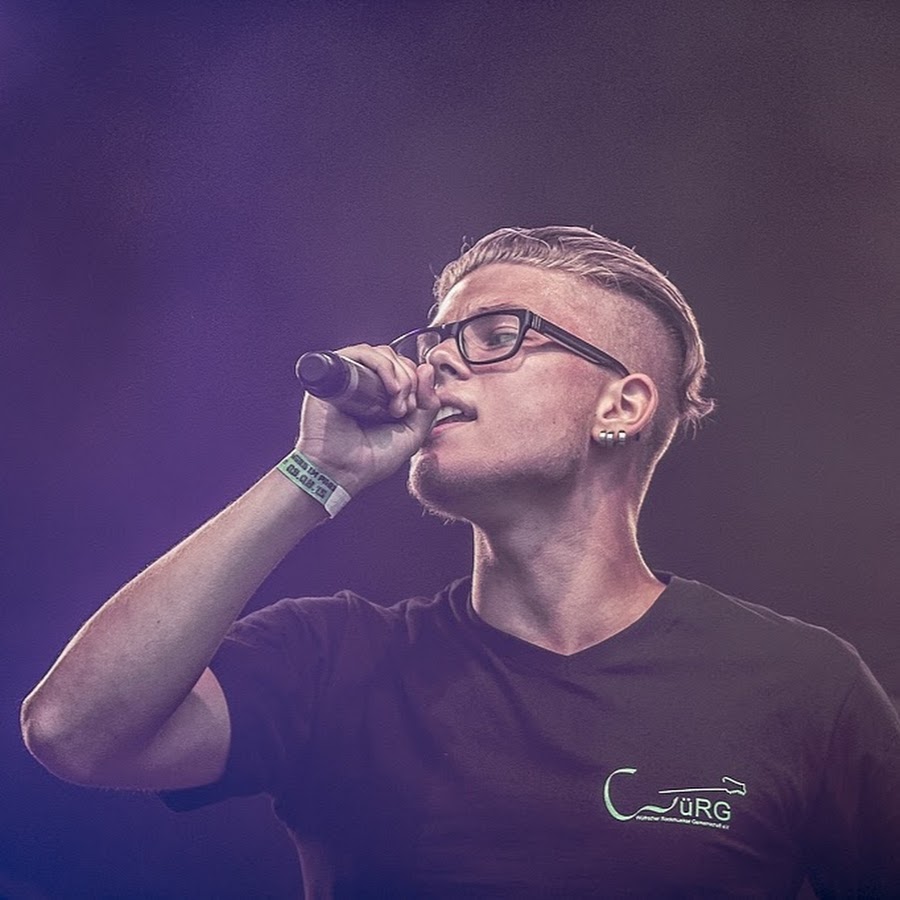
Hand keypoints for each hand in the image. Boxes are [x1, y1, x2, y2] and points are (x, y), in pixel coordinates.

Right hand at [294, 344, 439, 494]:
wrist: (340, 471)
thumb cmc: (370, 459)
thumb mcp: (413, 433)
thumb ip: (428, 405)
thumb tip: (427, 368)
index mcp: (382, 395)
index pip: (406, 368)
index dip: (417, 382)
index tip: (413, 409)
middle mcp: (365, 383)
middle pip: (395, 359)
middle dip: (409, 381)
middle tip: (403, 410)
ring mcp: (349, 377)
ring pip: (381, 354)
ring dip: (398, 375)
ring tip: (395, 405)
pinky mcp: (334, 375)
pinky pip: (360, 353)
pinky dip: (381, 365)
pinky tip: (389, 388)